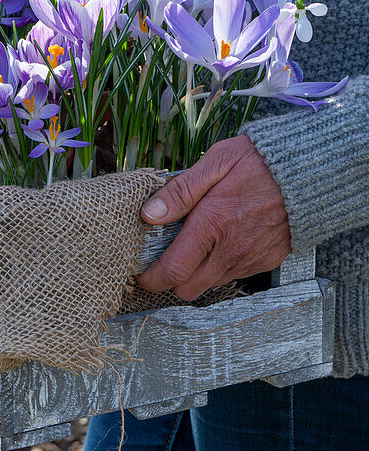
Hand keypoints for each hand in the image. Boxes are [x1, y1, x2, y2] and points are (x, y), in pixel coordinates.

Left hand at [138, 135, 290, 300]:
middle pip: (188, 289)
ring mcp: (251, 259)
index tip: (142, 272)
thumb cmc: (260, 161)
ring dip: (198, 273)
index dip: (151, 278)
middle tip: (164, 260)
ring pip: (212, 283)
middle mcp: (230, 250)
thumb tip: (148, 214)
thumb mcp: (215, 163)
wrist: (310, 170)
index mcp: (212, 225)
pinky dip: (223, 266)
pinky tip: (222, 242)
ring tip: (194, 247)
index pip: (172, 271)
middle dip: (171, 280)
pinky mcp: (268, 260)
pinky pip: (236, 275)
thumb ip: (180, 192)